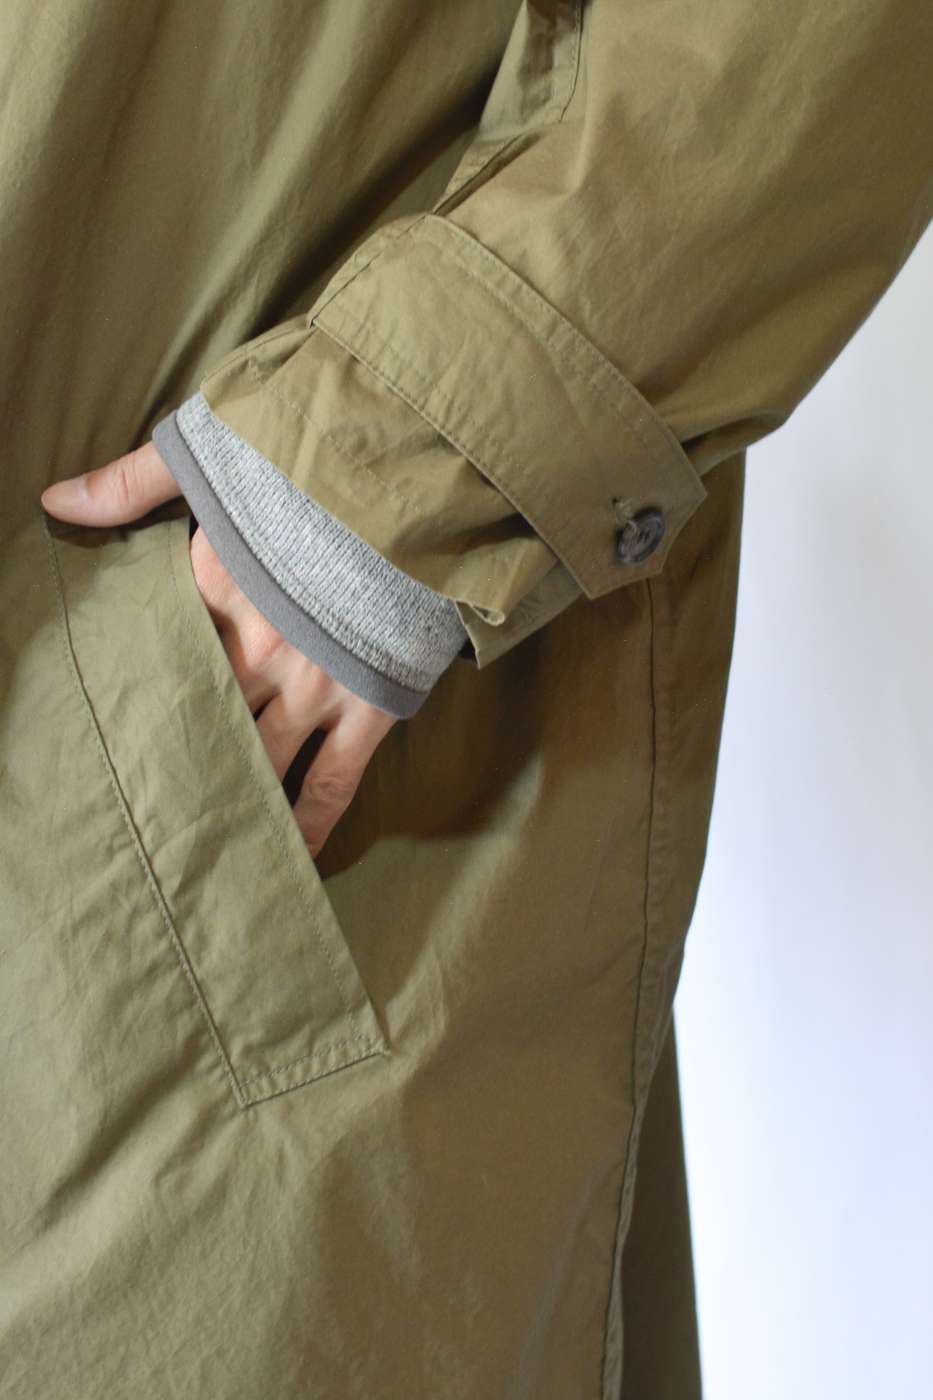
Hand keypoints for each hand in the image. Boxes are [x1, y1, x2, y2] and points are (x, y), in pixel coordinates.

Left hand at [40, 444, 396, 856]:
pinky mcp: (367, 709)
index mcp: (216, 591)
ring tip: (203, 846)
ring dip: (233, 801)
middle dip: (174, 760)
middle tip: (142, 811)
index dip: (135, 688)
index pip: (162, 651)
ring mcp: (314, 689)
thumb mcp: (215, 456)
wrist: (417, 483)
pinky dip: (310, 822)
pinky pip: (332, 781)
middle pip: (204, 718)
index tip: (105, 724)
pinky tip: (289, 856)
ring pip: (261, 761)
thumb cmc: (316, 469)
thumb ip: (131, 481)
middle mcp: (257, 653)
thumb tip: (51, 499)